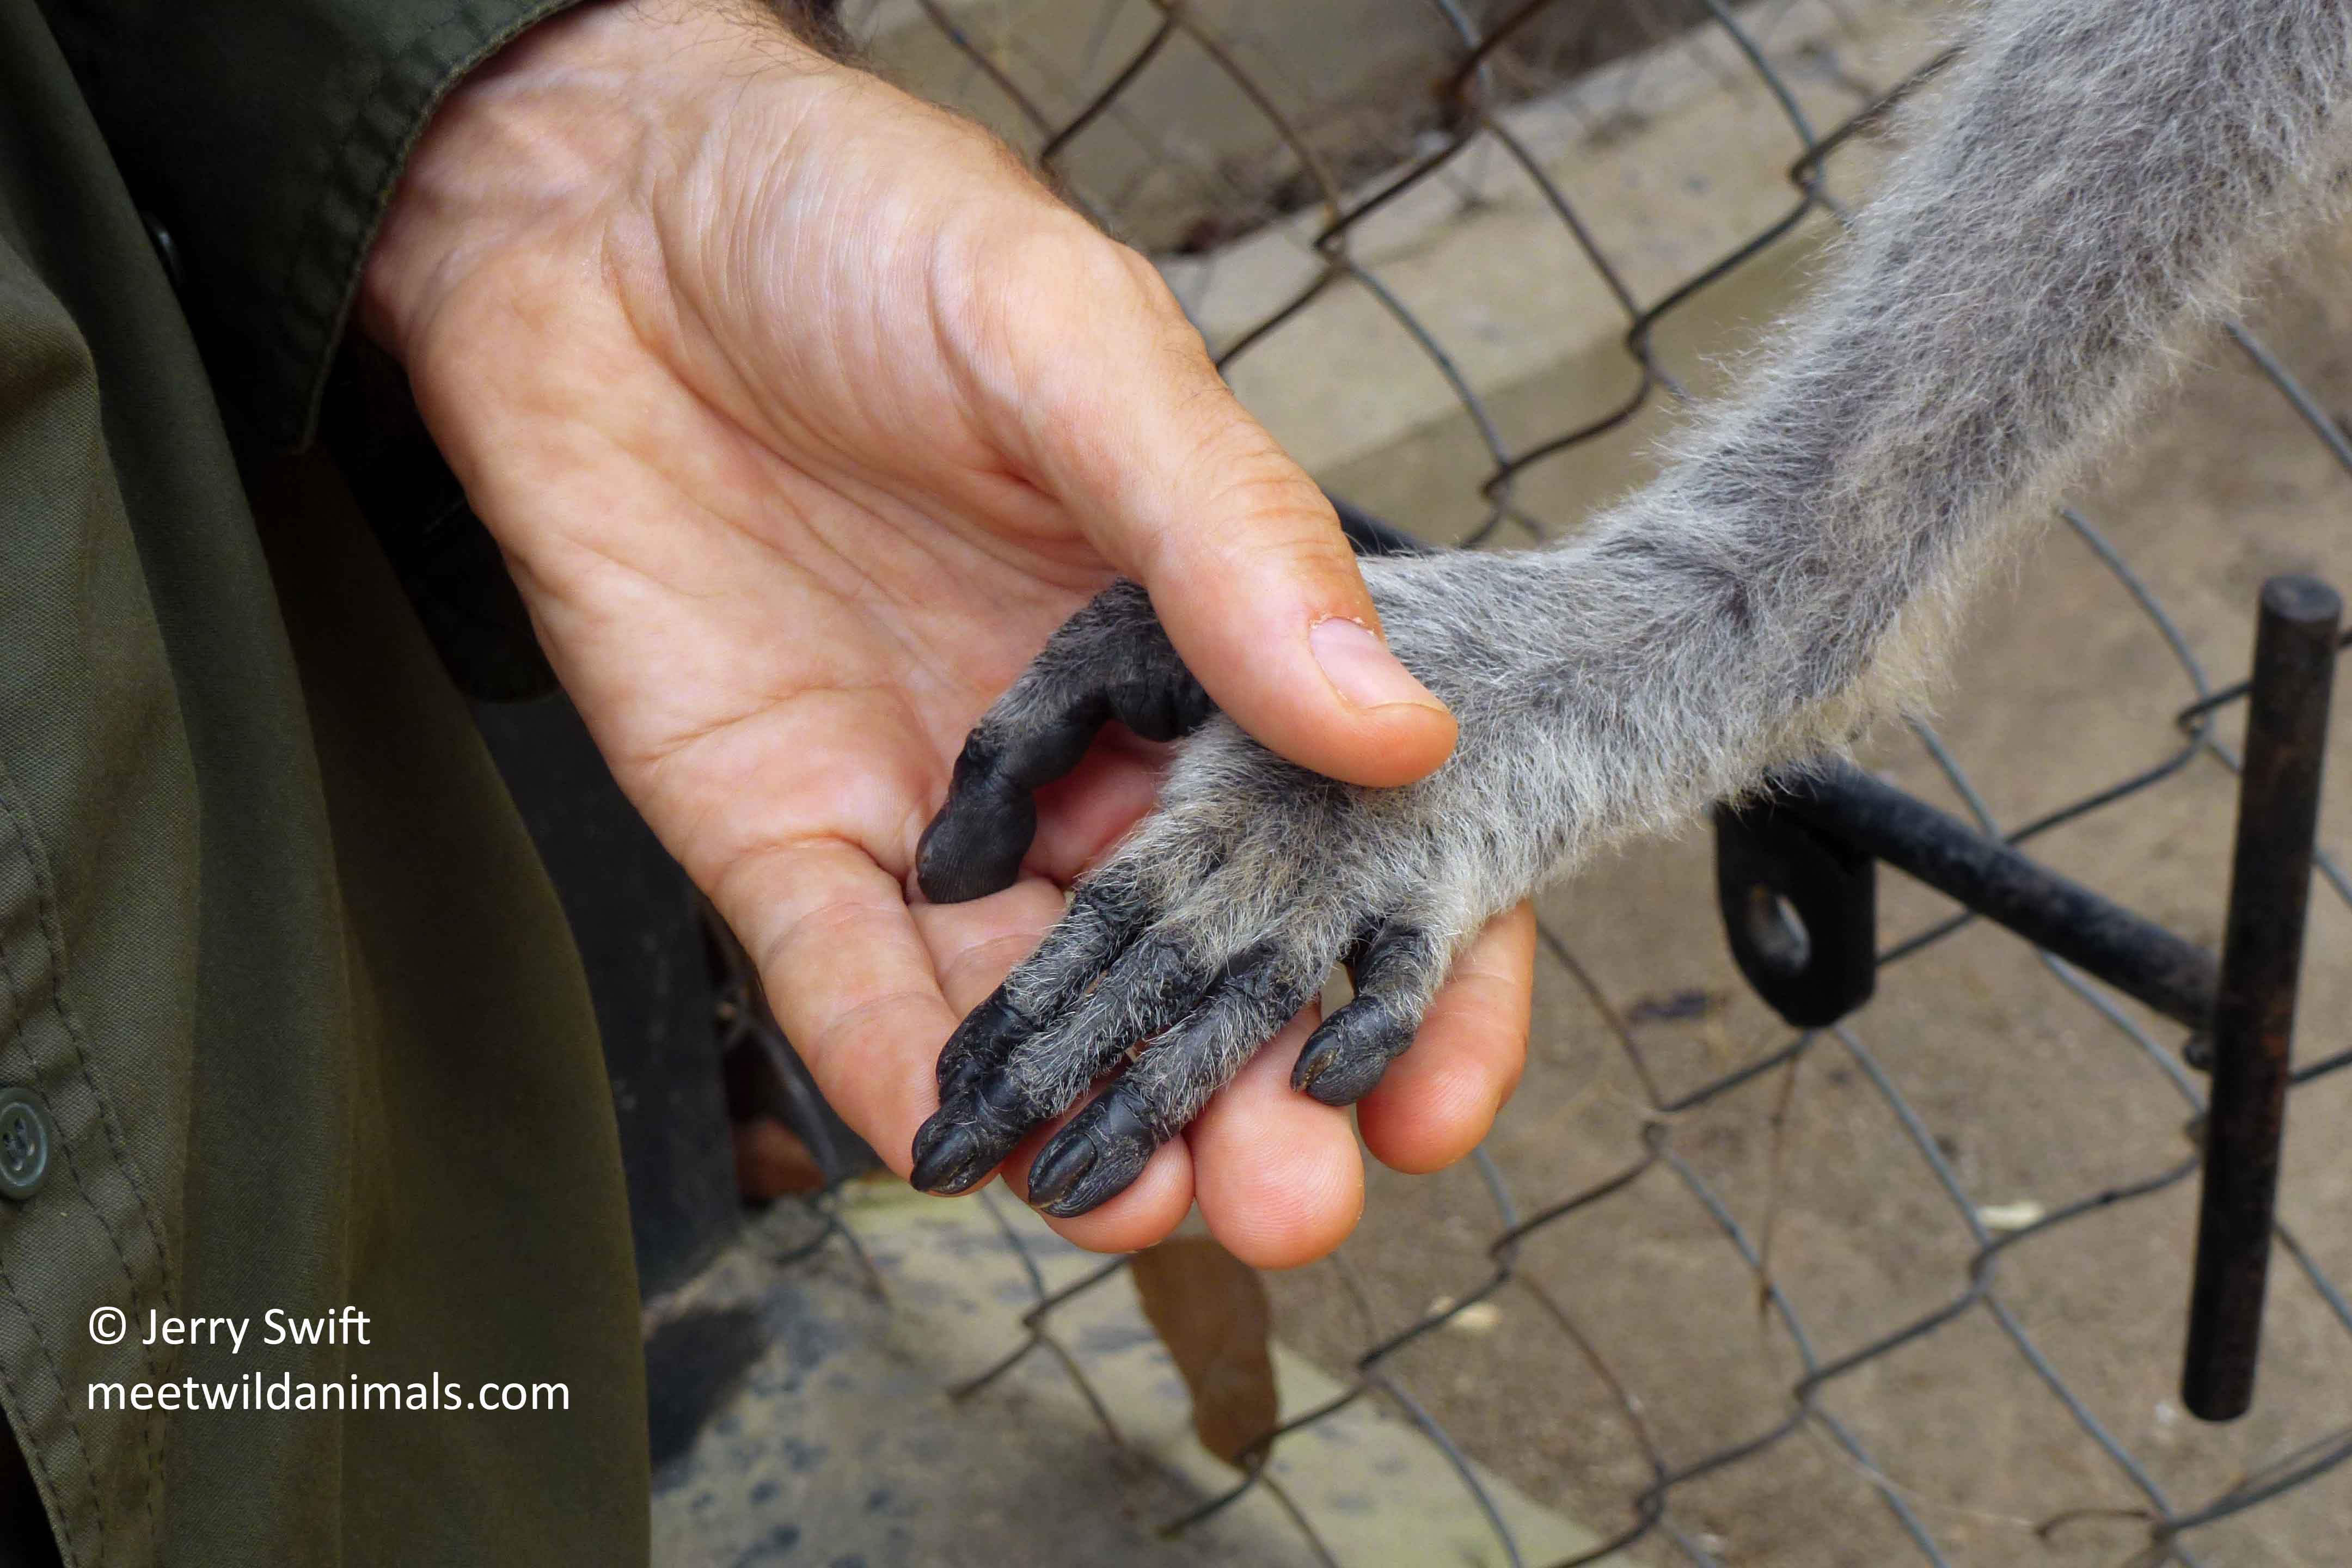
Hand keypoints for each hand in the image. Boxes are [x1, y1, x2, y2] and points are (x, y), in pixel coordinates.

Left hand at [361, 0, 1532, 1264]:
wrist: (596, 209)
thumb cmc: (859, 226)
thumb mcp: (1072, 345)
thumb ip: (1228, 536)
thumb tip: (1400, 728)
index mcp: (1193, 634)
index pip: (1336, 833)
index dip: (1403, 971)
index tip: (1430, 1090)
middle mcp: (1079, 741)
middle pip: (1190, 957)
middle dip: (1242, 1093)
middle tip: (1294, 1199)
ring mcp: (929, 798)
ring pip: (1028, 998)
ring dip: (1084, 1118)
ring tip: (1142, 1211)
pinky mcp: (770, 822)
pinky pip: (838, 970)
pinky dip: (886, 1063)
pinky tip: (941, 1146)